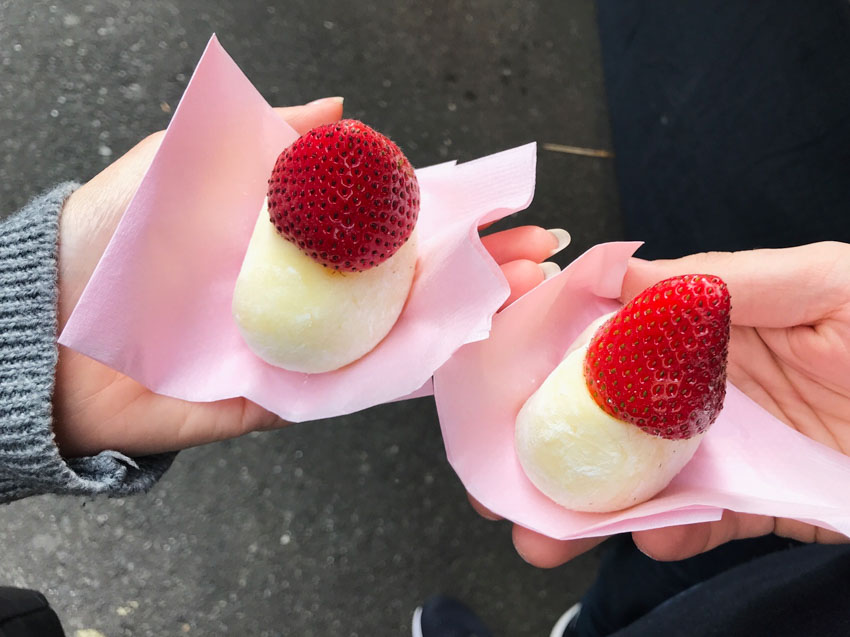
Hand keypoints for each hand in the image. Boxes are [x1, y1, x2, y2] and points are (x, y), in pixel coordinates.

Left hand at [53, 98, 561, 457]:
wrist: (48, 337)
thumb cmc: (109, 243)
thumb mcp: (182, 165)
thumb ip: (260, 138)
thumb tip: (339, 113)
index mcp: (295, 238)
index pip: (390, 221)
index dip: (451, 211)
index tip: (506, 202)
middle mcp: (313, 292)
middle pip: (413, 279)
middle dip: (482, 266)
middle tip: (543, 256)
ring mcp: (307, 347)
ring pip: (401, 334)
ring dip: (467, 319)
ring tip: (528, 301)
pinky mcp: (289, 397)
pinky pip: (357, 389)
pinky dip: (411, 375)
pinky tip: (463, 354)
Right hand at [489, 242, 849, 566]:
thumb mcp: (827, 285)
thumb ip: (726, 282)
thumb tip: (624, 278)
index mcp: (707, 318)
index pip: (610, 327)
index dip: (546, 348)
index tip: (493, 374)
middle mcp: (702, 381)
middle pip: (604, 410)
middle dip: (544, 442)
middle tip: (496, 478)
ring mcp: (724, 443)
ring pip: (636, 472)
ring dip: (584, 504)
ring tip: (542, 533)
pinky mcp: (756, 498)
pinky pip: (699, 518)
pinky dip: (668, 530)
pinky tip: (650, 533)